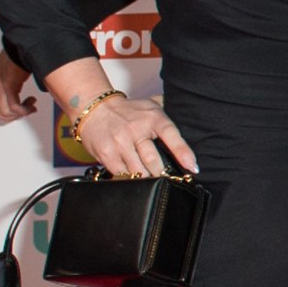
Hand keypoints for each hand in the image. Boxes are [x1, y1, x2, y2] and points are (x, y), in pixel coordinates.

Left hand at [0, 51, 36, 120]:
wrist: (22, 45)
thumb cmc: (18, 54)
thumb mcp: (10, 69)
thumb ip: (13, 80)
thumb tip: (24, 88)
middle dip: (8, 117)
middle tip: (21, 113)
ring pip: (4, 111)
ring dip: (20, 113)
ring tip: (30, 108)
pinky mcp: (9, 85)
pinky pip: (15, 106)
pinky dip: (24, 110)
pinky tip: (31, 106)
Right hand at [72, 93, 199, 176]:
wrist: (95, 108)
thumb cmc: (128, 111)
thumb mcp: (151, 108)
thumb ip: (167, 122)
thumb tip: (188, 139)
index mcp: (152, 118)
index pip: (172, 135)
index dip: (183, 153)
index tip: (193, 167)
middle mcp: (136, 129)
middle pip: (154, 160)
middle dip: (162, 173)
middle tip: (167, 178)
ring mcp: (120, 142)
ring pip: (138, 170)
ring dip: (146, 177)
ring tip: (150, 177)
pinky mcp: (106, 153)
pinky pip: (121, 172)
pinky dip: (129, 177)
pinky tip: (132, 175)